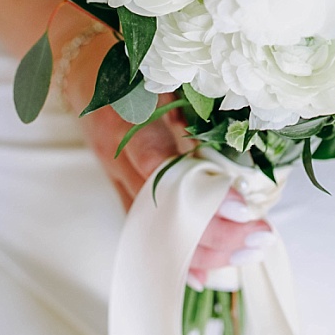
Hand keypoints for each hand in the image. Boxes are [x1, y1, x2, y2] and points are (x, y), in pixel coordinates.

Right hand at [60, 31, 272, 283]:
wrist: (75, 64)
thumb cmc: (121, 60)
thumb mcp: (155, 67)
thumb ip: (188, 97)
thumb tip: (238, 128)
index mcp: (125, 123)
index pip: (164, 169)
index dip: (201, 194)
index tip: (243, 208)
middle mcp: (117, 157)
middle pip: (163, 210)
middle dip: (214, 232)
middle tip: (260, 238)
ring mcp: (114, 176)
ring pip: (154, 227)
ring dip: (201, 249)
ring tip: (245, 256)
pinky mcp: (117, 187)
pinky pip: (144, 230)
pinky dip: (173, 254)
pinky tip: (201, 275)